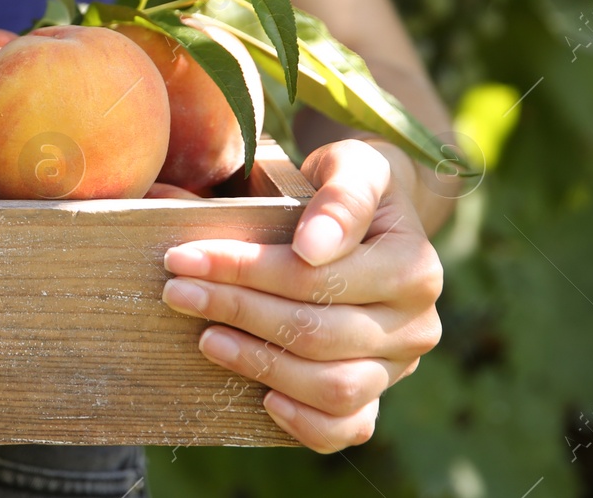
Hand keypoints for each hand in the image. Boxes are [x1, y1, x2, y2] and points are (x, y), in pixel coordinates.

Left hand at [160, 138, 443, 451]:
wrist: (374, 215)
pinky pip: (347, 427)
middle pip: (315, 332)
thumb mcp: (350, 166)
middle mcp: (416, 322)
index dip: (244, 270)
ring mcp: (399, 366)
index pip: (314, 277)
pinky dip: (304, 422)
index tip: (182, 257)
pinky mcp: (379, 394)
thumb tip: (313, 247)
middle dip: (235, 311)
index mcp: (413, 265)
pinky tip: (262, 398)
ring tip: (206, 338)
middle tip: (176, 291)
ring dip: (258, 364)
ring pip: (331, 386)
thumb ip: (339, 196)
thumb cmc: (348, 186)